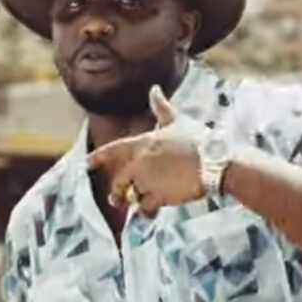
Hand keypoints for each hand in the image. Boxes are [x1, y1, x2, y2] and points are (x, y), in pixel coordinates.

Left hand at [87, 85, 204, 217]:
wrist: (215, 162)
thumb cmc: (198, 140)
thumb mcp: (178, 121)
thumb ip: (162, 107)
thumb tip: (154, 88)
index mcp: (143, 142)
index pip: (113, 150)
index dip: (98, 157)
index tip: (87, 164)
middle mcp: (140, 162)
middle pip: (119, 180)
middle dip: (117, 192)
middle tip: (116, 200)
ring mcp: (148, 180)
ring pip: (132, 196)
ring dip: (136, 201)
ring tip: (142, 207)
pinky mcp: (159, 196)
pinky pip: (145, 208)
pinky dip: (147, 211)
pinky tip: (152, 212)